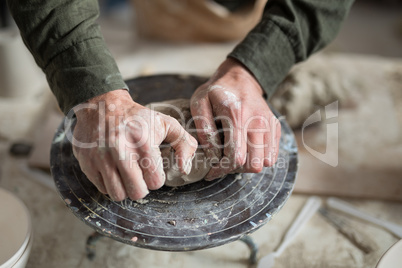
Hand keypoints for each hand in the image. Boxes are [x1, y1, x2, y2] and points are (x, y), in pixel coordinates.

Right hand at [71, 89, 196, 200]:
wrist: (102, 105)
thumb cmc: (138, 118)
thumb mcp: (166, 123)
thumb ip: (185, 144)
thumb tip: (185, 169)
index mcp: (142, 141)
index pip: (155, 181)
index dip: (156, 178)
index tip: (152, 168)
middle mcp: (119, 150)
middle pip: (137, 192)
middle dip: (142, 187)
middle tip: (140, 175)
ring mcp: (100, 157)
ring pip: (117, 195)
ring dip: (125, 188)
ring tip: (126, 173)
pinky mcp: (87, 163)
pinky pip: (102, 189)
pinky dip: (110, 183)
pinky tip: (113, 168)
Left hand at [190, 58, 280, 179]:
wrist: (241, 77)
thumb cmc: (216, 91)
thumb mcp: (200, 102)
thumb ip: (203, 128)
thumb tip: (212, 155)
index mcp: (237, 115)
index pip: (236, 156)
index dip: (222, 169)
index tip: (212, 169)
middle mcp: (258, 121)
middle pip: (254, 164)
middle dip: (236, 169)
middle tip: (222, 163)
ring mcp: (270, 124)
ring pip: (265, 162)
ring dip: (248, 165)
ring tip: (233, 156)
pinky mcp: (276, 127)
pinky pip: (272, 155)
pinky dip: (259, 158)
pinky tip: (245, 150)